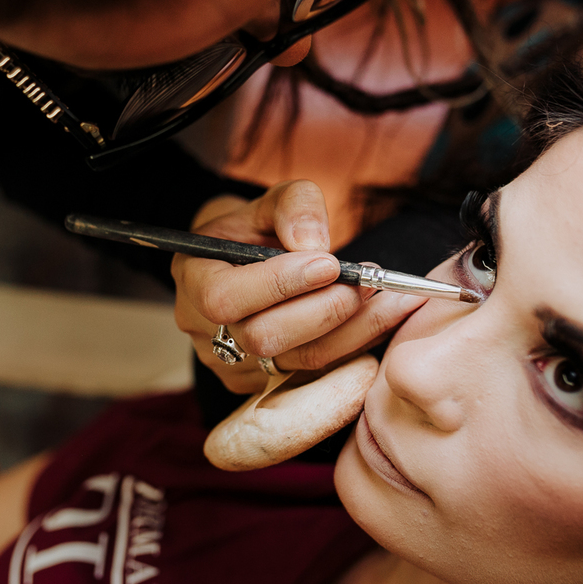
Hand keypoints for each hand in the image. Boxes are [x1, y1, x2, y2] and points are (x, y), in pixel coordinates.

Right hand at [172, 180, 425, 393]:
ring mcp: (233, 364)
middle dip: (323, 310)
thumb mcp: (268, 200)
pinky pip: (316, 372)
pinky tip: (381, 320)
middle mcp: (204, 330)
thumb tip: (314, 243)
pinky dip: (355, 346)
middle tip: (365, 283)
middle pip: (263, 338)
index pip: (226, 299)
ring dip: (353, 331)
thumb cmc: (254, 228)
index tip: (329, 262)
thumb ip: (293, 206)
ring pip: (297, 362)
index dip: (279, 285)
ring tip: (390, 299)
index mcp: (192, 279)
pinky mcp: (266, 382)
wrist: (243, 260)